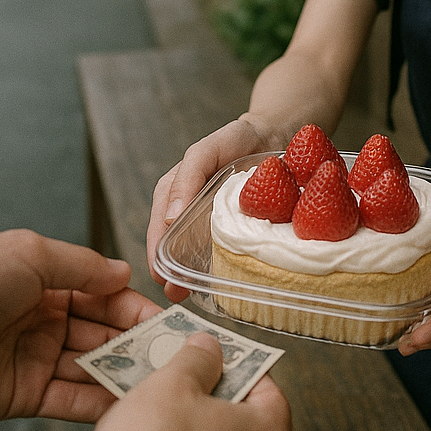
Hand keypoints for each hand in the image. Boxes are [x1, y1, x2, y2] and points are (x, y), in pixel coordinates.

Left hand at [0, 230, 161, 421]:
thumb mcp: (33, 254)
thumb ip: (84, 266)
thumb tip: (124, 272)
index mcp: (48, 283)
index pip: (106, 296)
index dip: (135, 305)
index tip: (167, 316)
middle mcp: (46, 321)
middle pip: (104, 332)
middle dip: (137, 340)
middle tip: (172, 350)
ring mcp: (36, 359)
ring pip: (92, 366)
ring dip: (125, 370)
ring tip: (158, 376)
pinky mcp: (23, 395)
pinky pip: (69, 399)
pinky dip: (98, 401)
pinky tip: (125, 400)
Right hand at [83, 332, 290, 430]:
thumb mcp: (171, 386)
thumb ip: (196, 359)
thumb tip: (206, 349)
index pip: (261, 380)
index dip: (231, 361)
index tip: (209, 353)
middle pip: (238, 412)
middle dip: (207, 392)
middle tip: (182, 376)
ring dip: (189, 422)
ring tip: (160, 407)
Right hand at [147, 115, 273, 299]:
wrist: (274, 134)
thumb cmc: (235, 139)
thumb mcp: (205, 151)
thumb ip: (186, 178)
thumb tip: (168, 219)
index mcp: (175, 193)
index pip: (158, 228)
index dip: (156, 254)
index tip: (161, 280)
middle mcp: (190, 210)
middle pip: (175, 246)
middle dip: (173, 272)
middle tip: (176, 295)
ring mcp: (212, 221)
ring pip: (198, 252)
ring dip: (195, 273)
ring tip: (196, 295)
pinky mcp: (236, 226)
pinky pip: (226, 248)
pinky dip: (223, 264)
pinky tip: (226, 279)